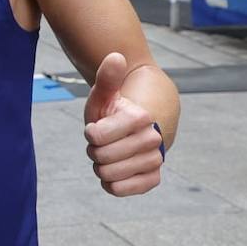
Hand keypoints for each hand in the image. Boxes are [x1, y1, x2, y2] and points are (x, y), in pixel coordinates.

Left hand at [84, 52, 162, 196]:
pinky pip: (120, 189)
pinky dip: (111, 183)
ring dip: (101, 166)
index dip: (91, 134)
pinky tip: (114, 172)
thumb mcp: (104, 95)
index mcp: (141, 118)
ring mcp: (155, 161)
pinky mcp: (152, 179)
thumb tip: (116, 56)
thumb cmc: (113, 113)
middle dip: (94, 151)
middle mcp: (153, 140)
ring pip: (108, 174)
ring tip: (109, 155)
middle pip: (101, 157)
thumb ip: (107, 78)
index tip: (97, 128)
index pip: (97, 136)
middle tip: (102, 143)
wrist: (132, 132)